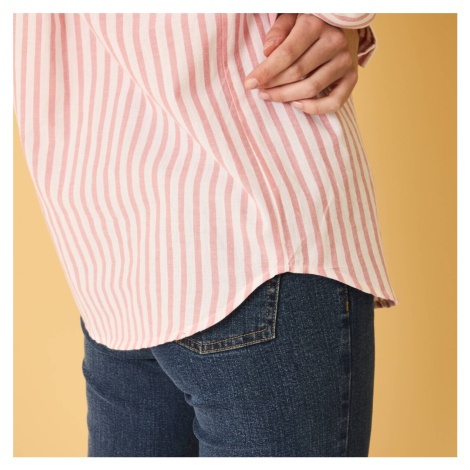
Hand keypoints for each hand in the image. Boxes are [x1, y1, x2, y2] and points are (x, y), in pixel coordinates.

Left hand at [244, 14, 359, 114]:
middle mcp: (334, 43)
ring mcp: (345, 61)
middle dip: (274, 85)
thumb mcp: (293, 16)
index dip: (266, 71)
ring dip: (287, 97)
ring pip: (312, 88)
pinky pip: (334, 102)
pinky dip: (315, 108)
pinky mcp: (352, 77)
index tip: (249, 83)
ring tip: (271, 96)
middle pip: (297, 73)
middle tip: (260, 91)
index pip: (287, 53)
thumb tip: (267, 51)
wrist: (344, 24)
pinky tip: (296, 105)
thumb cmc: (312, 21)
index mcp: (316, 24)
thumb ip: (279, 30)